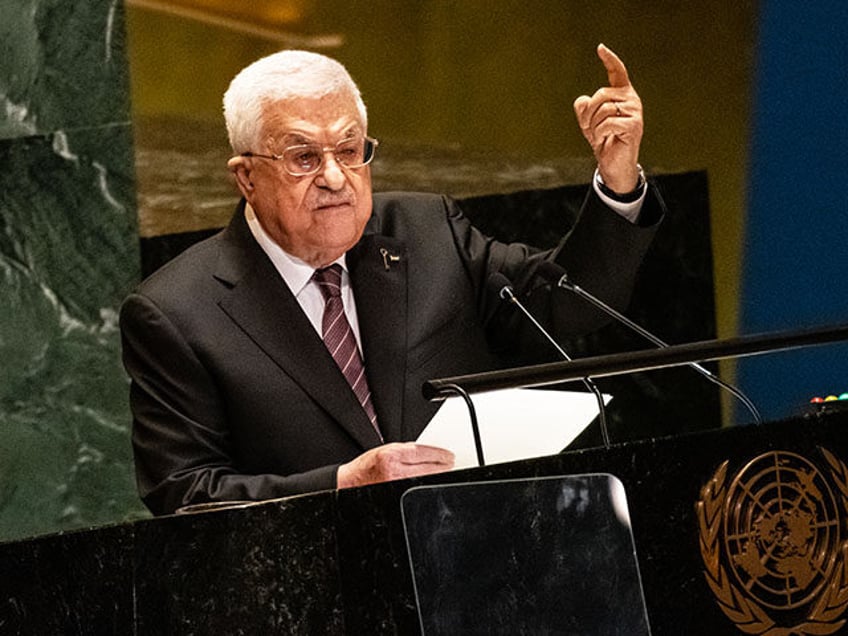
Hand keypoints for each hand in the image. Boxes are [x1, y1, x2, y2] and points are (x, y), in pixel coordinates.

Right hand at [337, 442, 454, 488]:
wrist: (350, 484)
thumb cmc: (365, 468)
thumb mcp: (384, 450)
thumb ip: (405, 450)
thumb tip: (429, 453)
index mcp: (392, 455)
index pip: (424, 452)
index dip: (441, 454)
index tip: (449, 455)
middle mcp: (396, 471)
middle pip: (430, 468)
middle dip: (444, 465)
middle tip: (450, 463)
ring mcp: (398, 486)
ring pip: (427, 480)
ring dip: (439, 476)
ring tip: (444, 471)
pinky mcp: (398, 497)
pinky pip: (418, 490)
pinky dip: (427, 487)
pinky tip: (431, 483)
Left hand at [573, 44, 642, 193]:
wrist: (612, 163)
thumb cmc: (602, 139)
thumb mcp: (588, 121)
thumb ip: (583, 107)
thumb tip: (583, 100)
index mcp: (622, 94)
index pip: (618, 72)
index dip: (609, 59)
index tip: (600, 48)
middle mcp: (631, 99)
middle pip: (601, 94)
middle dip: (588, 113)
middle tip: (589, 128)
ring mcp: (635, 112)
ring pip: (604, 109)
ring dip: (593, 125)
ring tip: (599, 135)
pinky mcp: (634, 125)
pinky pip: (607, 123)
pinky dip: (600, 133)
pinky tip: (605, 139)